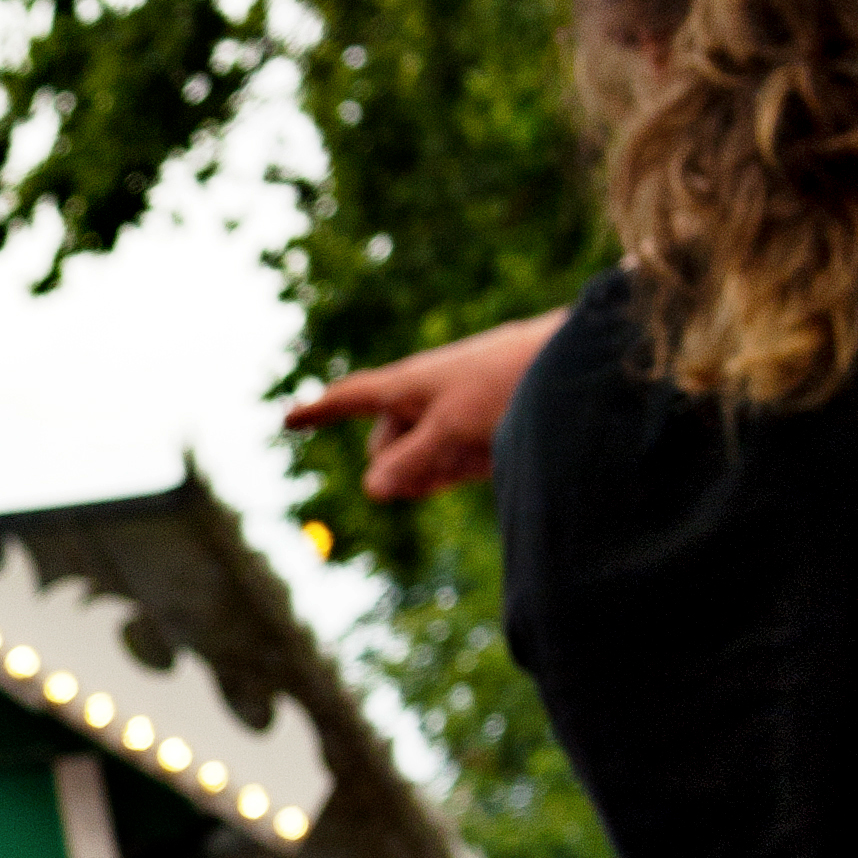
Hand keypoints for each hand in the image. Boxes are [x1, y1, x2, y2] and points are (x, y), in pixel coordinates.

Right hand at [283, 311, 564, 498]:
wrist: (569, 368)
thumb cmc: (505, 387)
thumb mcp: (451, 431)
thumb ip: (410, 462)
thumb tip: (372, 489)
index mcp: (405, 385)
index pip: (349, 399)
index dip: (319, 411)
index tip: (288, 418)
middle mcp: (422, 397)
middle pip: (384, 445)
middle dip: (398, 467)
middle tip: (434, 470)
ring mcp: (448, 414)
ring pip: (418, 459)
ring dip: (432, 471)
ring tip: (475, 454)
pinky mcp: (476, 431)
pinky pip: (448, 461)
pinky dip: (457, 468)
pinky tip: (486, 458)